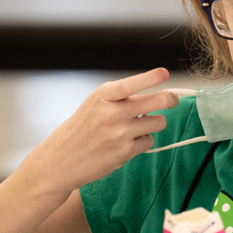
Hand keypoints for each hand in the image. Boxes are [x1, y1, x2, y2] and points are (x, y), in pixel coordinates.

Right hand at [21, 68, 179, 193]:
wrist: (61, 159)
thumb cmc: (83, 128)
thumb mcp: (95, 104)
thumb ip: (121, 98)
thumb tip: (157, 96)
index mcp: (103, 96)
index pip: (130, 84)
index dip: (150, 78)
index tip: (164, 73)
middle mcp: (112, 113)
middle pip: (157, 102)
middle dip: (170, 99)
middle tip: (171, 99)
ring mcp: (120, 133)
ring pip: (159, 122)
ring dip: (153, 124)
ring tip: (137, 126)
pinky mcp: (125, 152)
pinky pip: (149, 141)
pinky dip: (142, 142)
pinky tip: (125, 144)